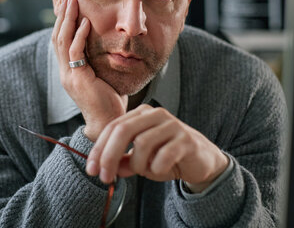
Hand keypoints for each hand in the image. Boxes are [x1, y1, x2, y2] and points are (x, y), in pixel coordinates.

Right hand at [52, 0, 127, 140]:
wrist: (109, 123)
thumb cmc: (110, 101)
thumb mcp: (103, 75)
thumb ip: (99, 60)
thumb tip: (109, 43)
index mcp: (69, 70)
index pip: (61, 39)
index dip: (63, 19)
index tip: (67, 0)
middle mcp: (64, 71)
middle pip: (57, 35)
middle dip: (61, 13)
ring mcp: (68, 75)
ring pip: (62, 41)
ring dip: (67, 19)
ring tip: (71, 0)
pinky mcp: (77, 80)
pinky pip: (75, 53)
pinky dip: (79, 36)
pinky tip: (84, 22)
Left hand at [86, 104, 228, 192]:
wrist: (201, 160)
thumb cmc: (168, 155)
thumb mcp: (140, 160)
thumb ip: (123, 161)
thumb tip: (107, 168)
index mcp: (140, 114)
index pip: (112, 127)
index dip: (99, 149)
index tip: (91, 170)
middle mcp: (155, 114)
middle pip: (123, 131)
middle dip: (109, 156)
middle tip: (105, 178)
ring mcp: (172, 125)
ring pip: (142, 144)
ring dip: (139, 165)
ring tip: (147, 170)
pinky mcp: (186, 139)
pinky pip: (163, 156)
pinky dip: (157, 168)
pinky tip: (162, 170)